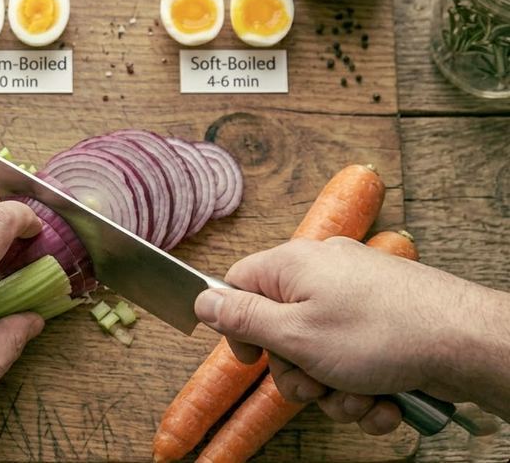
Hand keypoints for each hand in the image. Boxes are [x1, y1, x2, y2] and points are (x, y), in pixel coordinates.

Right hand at [194, 237, 509, 433]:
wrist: (464, 342)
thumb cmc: (380, 333)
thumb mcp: (294, 333)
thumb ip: (242, 318)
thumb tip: (201, 299)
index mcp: (292, 266)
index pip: (237, 285)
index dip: (238, 327)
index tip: (254, 358)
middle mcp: (322, 275)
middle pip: (279, 330)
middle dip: (295, 372)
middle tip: (315, 384)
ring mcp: (356, 299)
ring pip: (318, 355)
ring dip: (333, 389)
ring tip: (359, 395)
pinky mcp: (384, 323)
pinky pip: (354, 361)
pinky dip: (364, 388)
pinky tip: (384, 400)